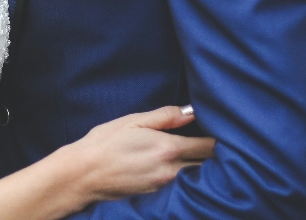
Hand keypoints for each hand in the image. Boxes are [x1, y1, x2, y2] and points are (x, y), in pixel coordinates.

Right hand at [54, 106, 215, 204]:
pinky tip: (181, 168)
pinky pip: (181, 185)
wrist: (82, 174)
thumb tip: (190, 111)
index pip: (208, 147)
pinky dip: (187, 177)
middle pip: (208, 166)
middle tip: (217, 143)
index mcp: (167, 148)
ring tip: (201, 155)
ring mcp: (164, 185)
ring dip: (202, 167)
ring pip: (195, 177)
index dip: (220, 139)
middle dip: (216, 156)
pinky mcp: (156, 195)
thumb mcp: (132, 122)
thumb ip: (164, 116)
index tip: (223, 131)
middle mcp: (170, 170)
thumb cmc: (104, 143)